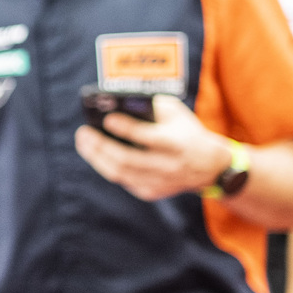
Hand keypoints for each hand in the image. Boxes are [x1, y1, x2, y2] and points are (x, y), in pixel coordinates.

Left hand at [73, 94, 232, 201]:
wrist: (209, 166)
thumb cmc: (186, 131)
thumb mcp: (176, 113)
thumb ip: (151, 105)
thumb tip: (117, 101)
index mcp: (176, 143)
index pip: (147, 137)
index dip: (125, 128)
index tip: (107, 119)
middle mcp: (167, 165)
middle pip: (127, 159)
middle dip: (101, 146)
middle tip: (83, 132)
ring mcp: (159, 181)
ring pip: (120, 173)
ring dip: (97, 157)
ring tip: (84, 142)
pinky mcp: (151, 191)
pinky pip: (123, 180)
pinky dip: (107, 167)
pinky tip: (96, 154)